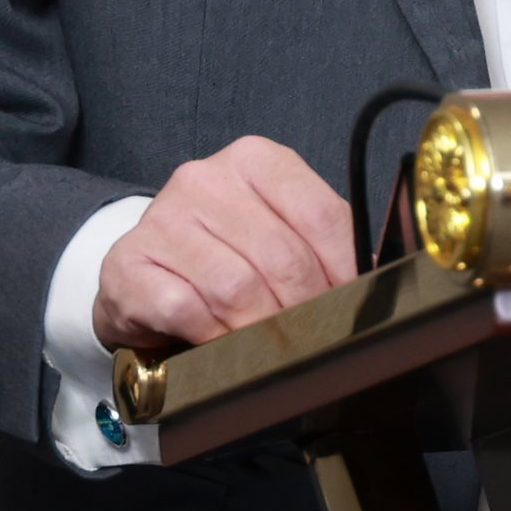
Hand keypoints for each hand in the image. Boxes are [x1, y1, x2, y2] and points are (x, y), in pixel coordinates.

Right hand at [93, 136, 360, 355]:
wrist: (142, 278)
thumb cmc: (224, 258)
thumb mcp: (280, 235)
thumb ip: (326, 248)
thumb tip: (381, 282)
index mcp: (257, 161)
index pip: (322, 216)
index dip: (345, 273)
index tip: (352, 309)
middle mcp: (205, 178)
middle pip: (283, 258)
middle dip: (306, 311)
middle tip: (314, 341)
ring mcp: (163, 218)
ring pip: (237, 288)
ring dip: (261, 331)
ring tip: (270, 349)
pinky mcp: (129, 263)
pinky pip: (186, 309)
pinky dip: (213, 337)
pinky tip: (221, 347)